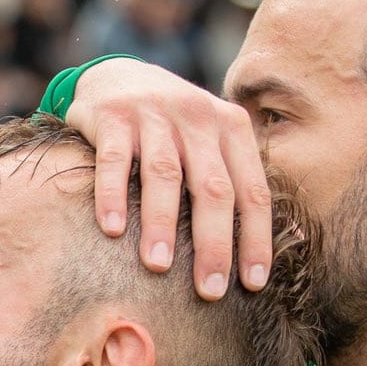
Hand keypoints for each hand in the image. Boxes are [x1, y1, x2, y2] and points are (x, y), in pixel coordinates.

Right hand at [66, 57, 272, 297]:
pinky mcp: (112, 115)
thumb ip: (229, 177)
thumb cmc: (172, 125)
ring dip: (161, 223)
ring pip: (164, 175)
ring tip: (157, 266)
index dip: (255, 239)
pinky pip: (114, 160)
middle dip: (213, 243)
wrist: (118, 75)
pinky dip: (113, 196)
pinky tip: (112, 230)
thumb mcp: (209, 138)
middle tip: (208, 290)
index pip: (251, 191)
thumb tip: (251, 254)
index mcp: (232, 127)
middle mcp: (198, 117)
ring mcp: (154, 113)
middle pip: (213, 188)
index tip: (253, 283)